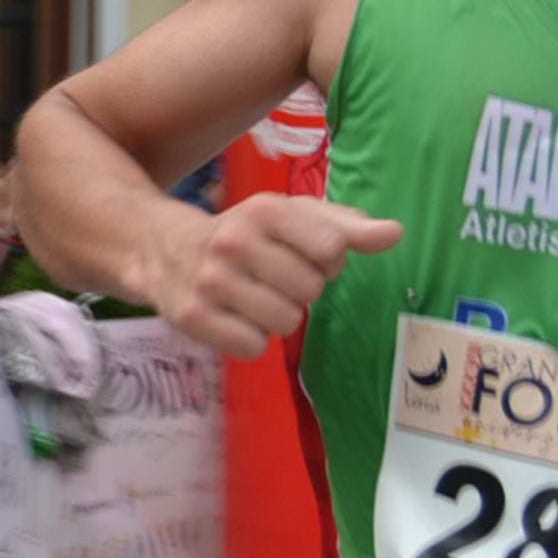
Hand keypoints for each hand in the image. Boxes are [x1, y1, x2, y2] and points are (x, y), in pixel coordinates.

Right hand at [147, 194, 402, 358]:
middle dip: (301, 291)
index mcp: (264, 209)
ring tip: (253, 298)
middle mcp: (235, 241)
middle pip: (311, 290)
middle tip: (274, 279)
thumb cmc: (246, 234)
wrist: (163, 248)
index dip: (329, 262)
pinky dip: (250, 339)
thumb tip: (395, 234)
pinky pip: (254, 347)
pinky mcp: (193, 316)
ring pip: (286, 322)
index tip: (306, 257)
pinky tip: (233, 317)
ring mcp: (211, 280)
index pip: (332, 249)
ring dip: (277, 317)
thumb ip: (346, 227)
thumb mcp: (291, 218)